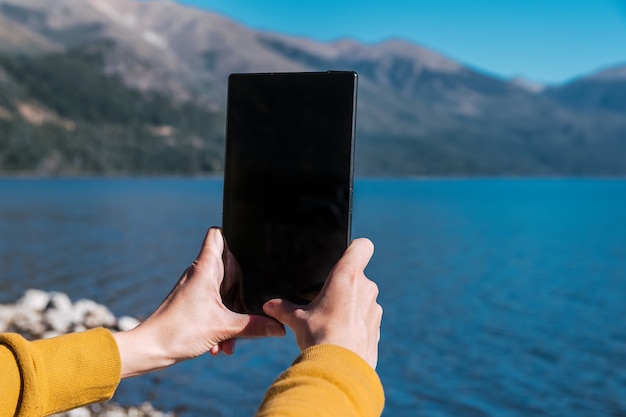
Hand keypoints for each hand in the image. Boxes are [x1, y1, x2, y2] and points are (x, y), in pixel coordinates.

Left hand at [114, 227, 284, 377]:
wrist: (149, 349)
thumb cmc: (178, 331)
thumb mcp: (223, 328)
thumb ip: (254, 326)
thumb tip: (280, 329)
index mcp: (206, 268)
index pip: (217, 234)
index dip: (233, 233)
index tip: (251, 243)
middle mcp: (200, 273)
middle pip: (230, 268)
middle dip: (241, 292)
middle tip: (249, 308)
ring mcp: (196, 288)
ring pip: (224, 293)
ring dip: (231, 314)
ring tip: (230, 339)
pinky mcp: (193, 302)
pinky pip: (216, 306)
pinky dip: (221, 322)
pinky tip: (221, 345)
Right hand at [263, 238, 381, 368]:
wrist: (340, 369)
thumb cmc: (320, 337)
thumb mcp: (297, 320)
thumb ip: (284, 308)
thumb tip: (269, 306)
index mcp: (347, 276)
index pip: (362, 246)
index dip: (355, 248)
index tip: (345, 255)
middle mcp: (366, 288)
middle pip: (359, 276)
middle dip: (344, 286)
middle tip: (326, 300)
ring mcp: (374, 309)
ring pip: (364, 299)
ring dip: (352, 305)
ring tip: (332, 321)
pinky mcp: (377, 328)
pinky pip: (367, 319)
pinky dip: (357, 324)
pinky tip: (342, 337)